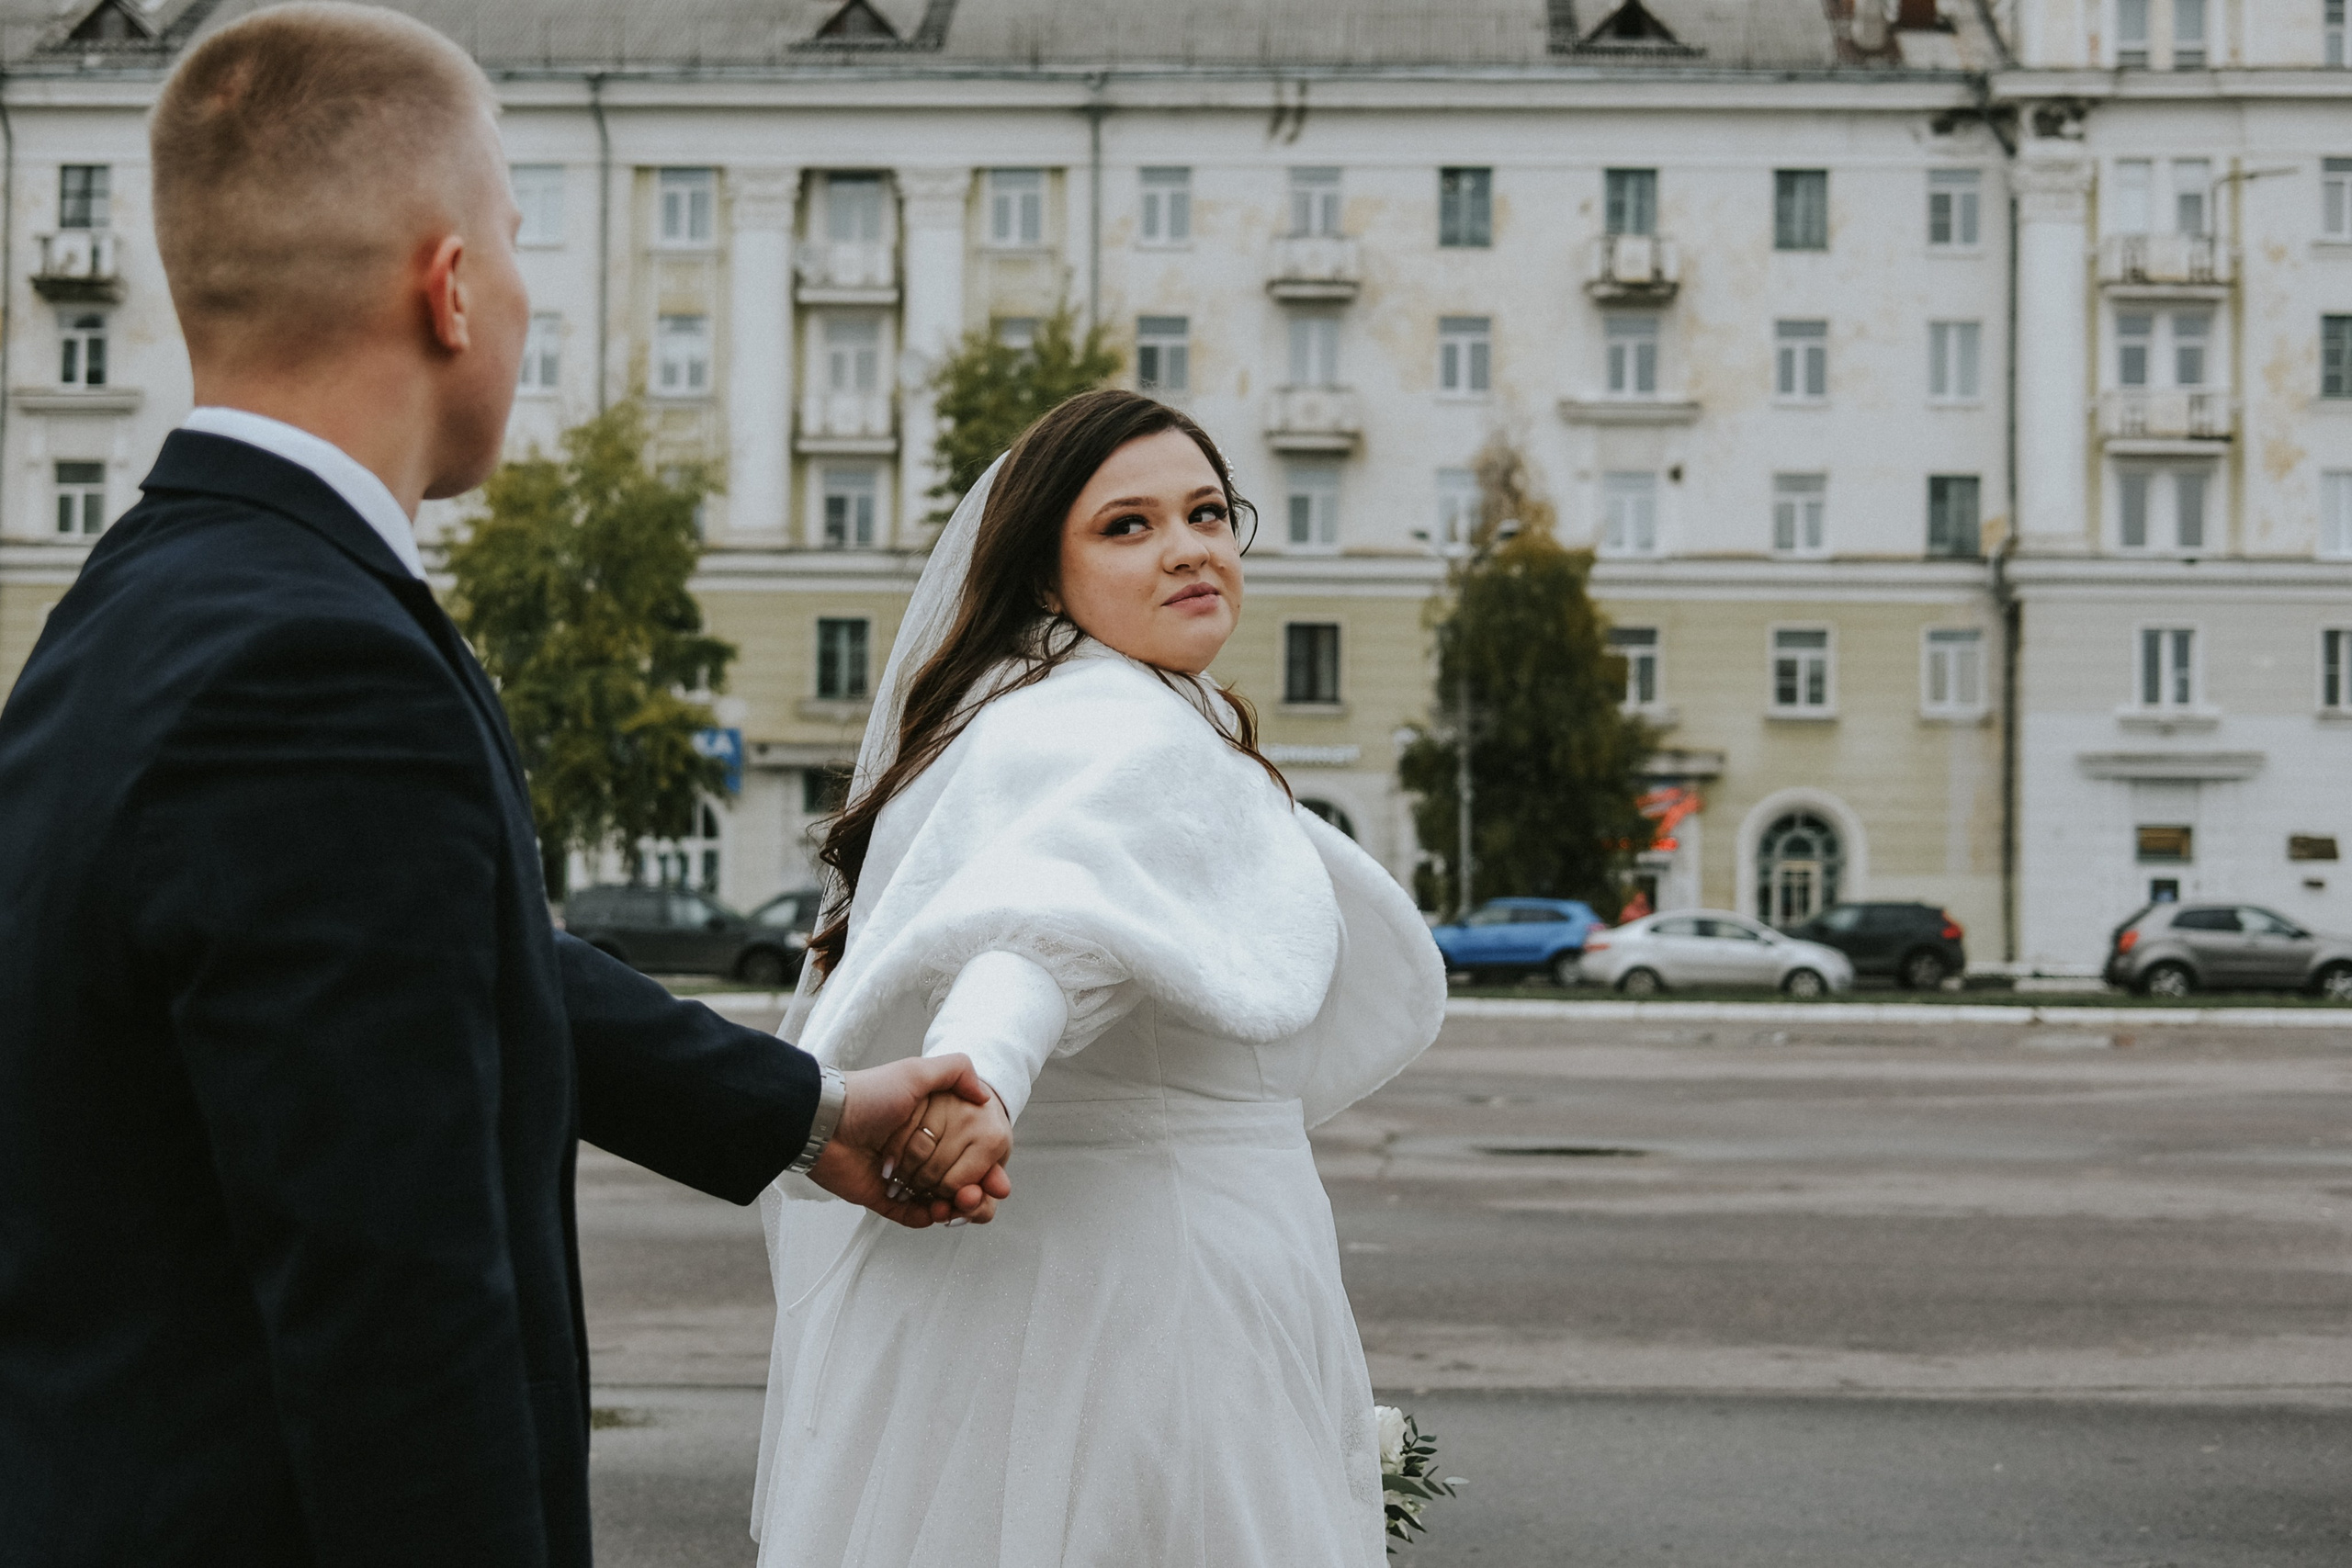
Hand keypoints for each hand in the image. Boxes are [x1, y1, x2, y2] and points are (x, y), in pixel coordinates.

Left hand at [808, 1054, 1012, 1227]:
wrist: (825, 1122)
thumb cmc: (868, 1095)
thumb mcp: (914, 1072)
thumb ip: (955, 1071)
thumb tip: (985, 1095)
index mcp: (931, 1126)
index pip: (970, 1153)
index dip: (988, 1169)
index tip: (999, 1180)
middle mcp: (919, 1151)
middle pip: (958, 1182)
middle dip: (973, 1193)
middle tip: (977, 1197)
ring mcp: (901, 1176)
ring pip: (937, 1201)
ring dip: (951, 1208)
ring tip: (954, 1206)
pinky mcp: (882, 1196)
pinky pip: (908, 1214)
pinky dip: (923, 1217)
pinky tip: (932, 1213)